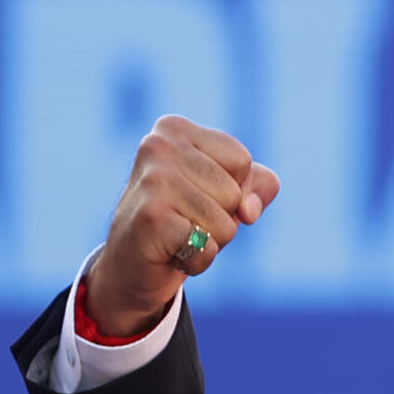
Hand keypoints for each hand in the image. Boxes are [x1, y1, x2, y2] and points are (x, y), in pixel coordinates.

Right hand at [83, 115, 280, 334]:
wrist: (133, 263)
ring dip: (210, 242)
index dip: (234, 190)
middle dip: (221, 219)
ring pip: (226, 223)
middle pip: (234, 193)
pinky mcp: (151, 215)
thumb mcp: (229, 194)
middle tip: (185, 222)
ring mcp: (153, 179)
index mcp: (176, 129)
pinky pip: (208, 247)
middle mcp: (159, 145)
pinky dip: (198, 262)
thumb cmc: (185, 220)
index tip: (199, 197)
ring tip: (178, 236)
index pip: (241, 161)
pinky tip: (171, 254)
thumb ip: (259, 186)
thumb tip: (248, 210)